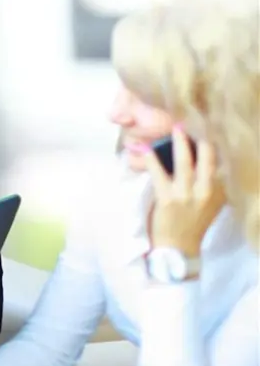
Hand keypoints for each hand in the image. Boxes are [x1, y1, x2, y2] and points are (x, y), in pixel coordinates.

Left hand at [143, 126, 225, 257]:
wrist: (179, 247)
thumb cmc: (193, 222)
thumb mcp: (211, 202)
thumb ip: (212, 182)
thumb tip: (210, 158)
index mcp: (218, 190)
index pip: (219, 161)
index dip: (214, 141)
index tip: (209, 123)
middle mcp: (206, 191)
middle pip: (207, 158)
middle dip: (202, 137)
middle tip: (195, 118)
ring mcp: (186, 195)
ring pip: (184, 163)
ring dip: (179, 143)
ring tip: (176, 126)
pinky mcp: (167, 199)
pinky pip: (159, 174)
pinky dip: (152, 160)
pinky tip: (145, 148)